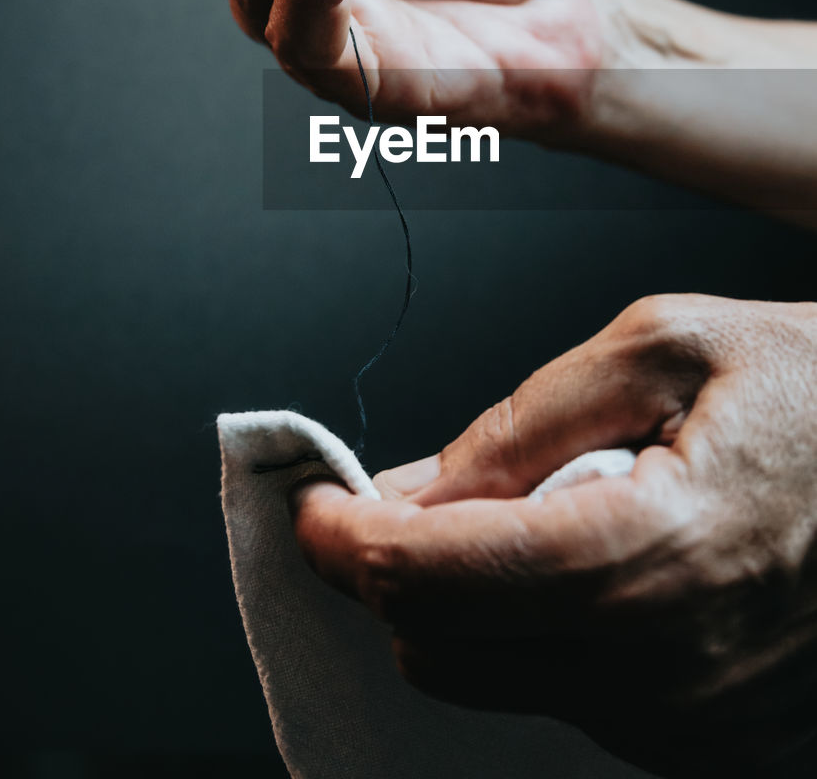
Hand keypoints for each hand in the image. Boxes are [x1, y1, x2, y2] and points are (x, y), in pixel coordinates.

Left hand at [290, 295, 816, 776]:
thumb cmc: (813, 390)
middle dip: (391, 570)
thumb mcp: (665, 344)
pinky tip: (579, 562)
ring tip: (523, 516)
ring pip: (486, 679)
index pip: (431, 578)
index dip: (343, 540)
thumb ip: (525, 418)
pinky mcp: (703, 739)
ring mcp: (688, 719)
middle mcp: (667, 664)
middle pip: (435, 647)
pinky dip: (531, 632)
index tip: (316, 504)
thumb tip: (417, 485)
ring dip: (463, 600)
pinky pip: (559, 698)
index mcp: (651, 551)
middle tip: (407, 497)